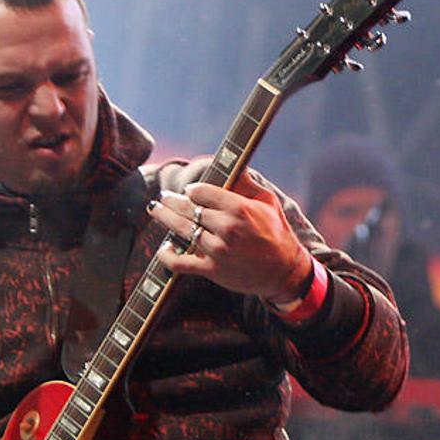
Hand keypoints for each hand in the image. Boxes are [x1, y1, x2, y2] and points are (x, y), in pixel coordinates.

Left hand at [151, 170, 312, 304]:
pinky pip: (181, 263)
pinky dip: (168, 257)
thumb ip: (247, 184)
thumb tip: (234, 167)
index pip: (202, 193)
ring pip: (182, 231)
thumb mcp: (268, 202)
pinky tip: (163, 249)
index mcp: (239, 208)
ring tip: (155, 211)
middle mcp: (226, 228)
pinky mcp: (212, 270)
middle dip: (171, 201)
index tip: (188, 191)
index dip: (192, 191)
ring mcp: (217, 250)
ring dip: (164, 219)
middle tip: (163, 198)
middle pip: (188, 209)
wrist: (284, 272)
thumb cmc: (277, 234)